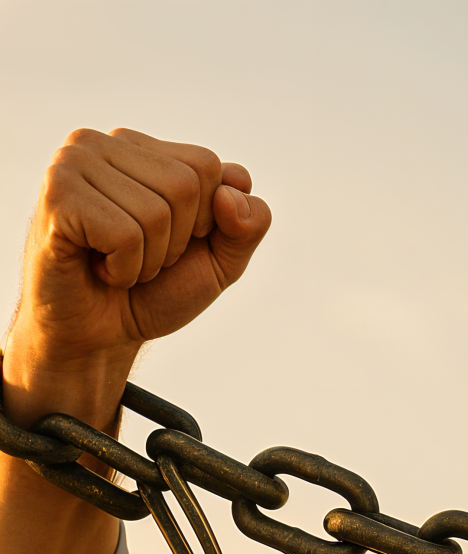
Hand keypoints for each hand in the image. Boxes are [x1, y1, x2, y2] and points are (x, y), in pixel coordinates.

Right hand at [3, 128, 270, 416]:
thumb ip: (250, 224)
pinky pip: (125, 235)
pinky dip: (125, 268)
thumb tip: (231, 193)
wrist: (100, 337)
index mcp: (142, 147)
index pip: (211, 166)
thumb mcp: (223, 259)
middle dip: (178, 241)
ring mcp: (73, 163)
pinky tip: (99, 268)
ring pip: (157, 212)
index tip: (174, 242)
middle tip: (142, 256)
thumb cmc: (156, 291)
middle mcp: (102, 142)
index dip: (208, 221)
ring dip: (149, 258)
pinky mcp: (56, 194)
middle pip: (186, 185)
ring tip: (118, 262)